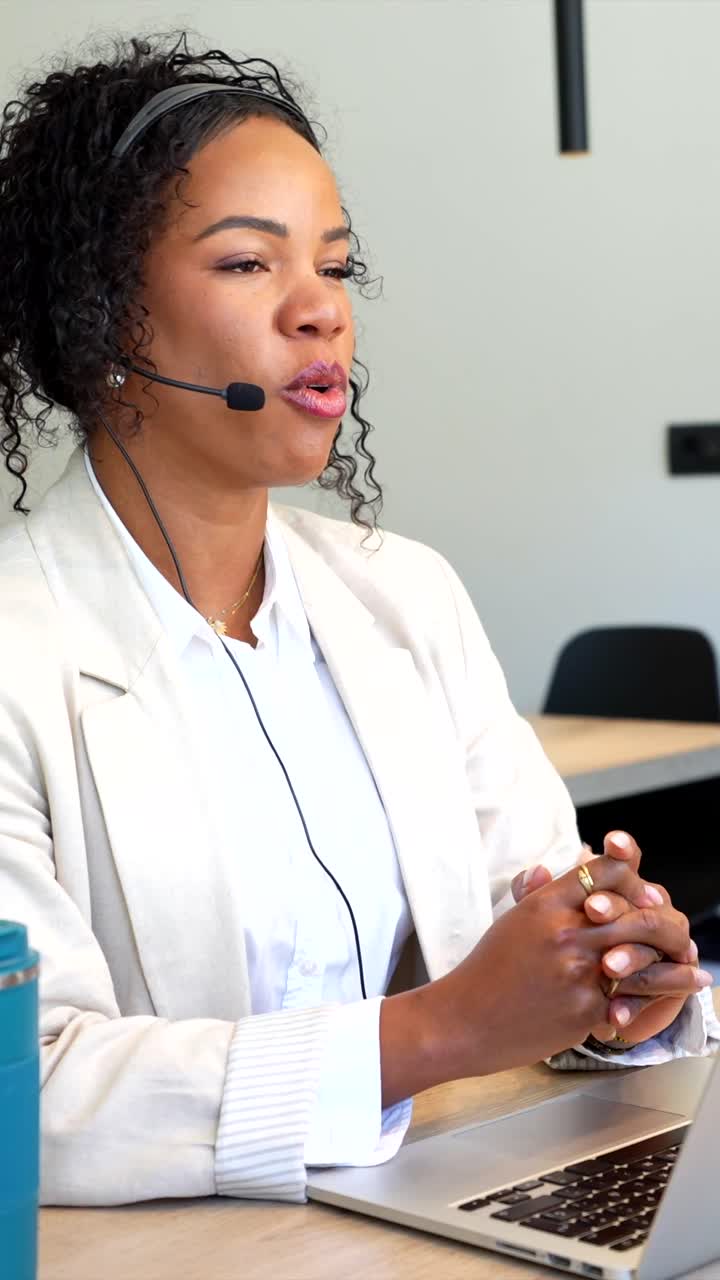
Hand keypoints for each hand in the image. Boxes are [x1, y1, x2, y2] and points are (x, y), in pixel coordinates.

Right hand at [421, 851, 696, 1078]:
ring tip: (696, 969)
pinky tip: (670, 1001)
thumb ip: (539, 891)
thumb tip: (556, 866)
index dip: (633, 877)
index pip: (607, 872)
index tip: (645, 891)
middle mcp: (565, 931)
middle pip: (637, 911)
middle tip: (678, 931)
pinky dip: (653, 1000)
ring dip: (676, 963)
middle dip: (664, 920)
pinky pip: (630, 999)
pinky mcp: (585, 1008)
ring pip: (645, 957)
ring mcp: (578, 971)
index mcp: (546, 904)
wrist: (465, 1020)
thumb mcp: (511, 920)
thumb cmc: (486, 970)